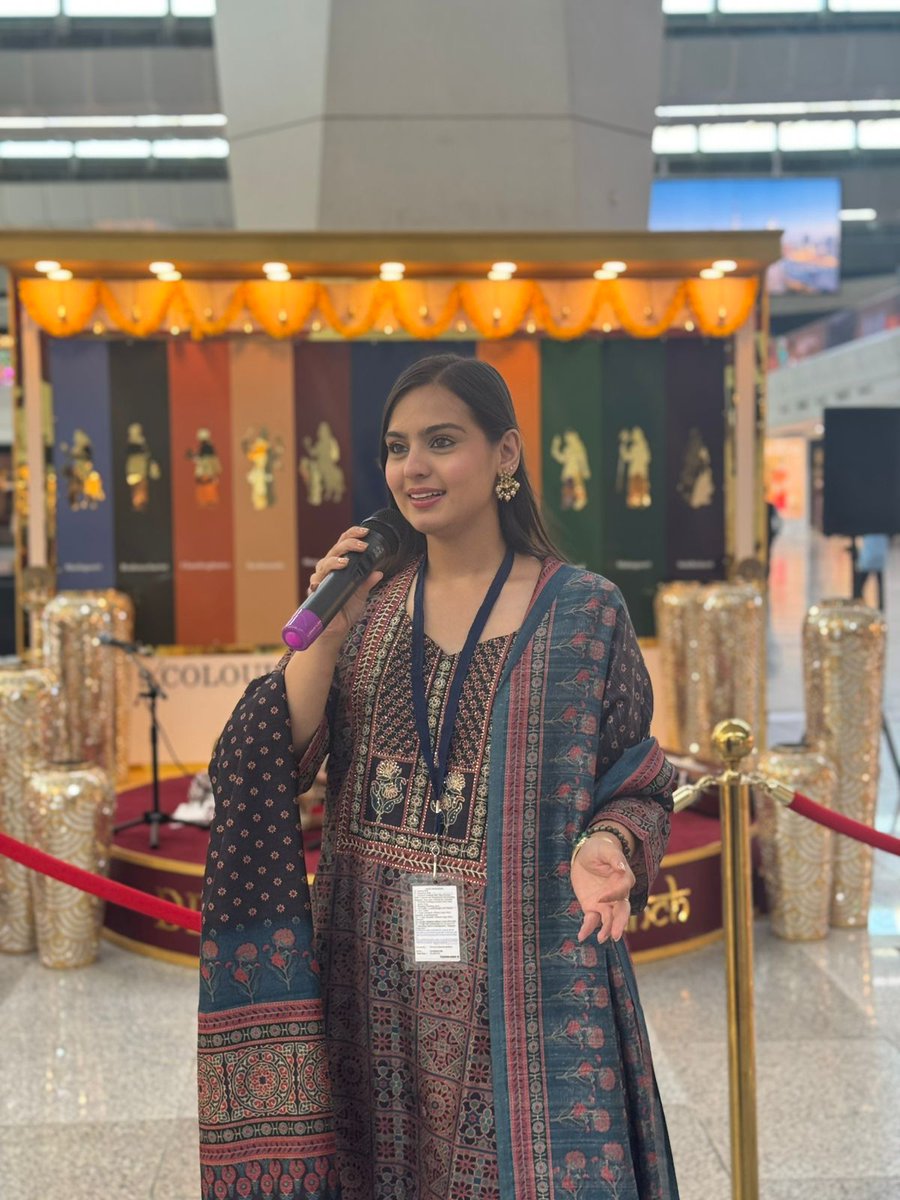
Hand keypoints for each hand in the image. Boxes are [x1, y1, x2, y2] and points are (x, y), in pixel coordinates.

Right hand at [307, 526, 383, 643]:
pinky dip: (319, 580)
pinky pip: (315, 582)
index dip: (353, 535)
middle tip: (362, 546)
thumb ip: (367, 582)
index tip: (366, 532)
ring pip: (324, 562)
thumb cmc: (347, 610)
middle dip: (348, 544)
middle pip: (335, 549)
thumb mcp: (361, 594)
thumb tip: (378, 572)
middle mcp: (329, 569)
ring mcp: (321, 579)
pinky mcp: (315, 592)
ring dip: (335, 560)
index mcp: (340, 565)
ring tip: (346, 562)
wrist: (336, 629)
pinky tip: (323, 580)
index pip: (344, 543)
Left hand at [570, 832, 635, 943]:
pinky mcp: (592, 907)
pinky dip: (587, 929)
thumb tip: (622, 868)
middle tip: (615, 935)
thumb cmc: (599, 849)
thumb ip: (614, 858)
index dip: (613, 895)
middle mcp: (617, 894)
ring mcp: (605, 903)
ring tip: (600, 939)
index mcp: (624, 879)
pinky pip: (592, 921)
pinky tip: (582, 936)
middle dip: (619, 923)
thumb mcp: (605, 849)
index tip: (600, 898)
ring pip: (609, 919)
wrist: (586, 855)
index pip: (623, 890)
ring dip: (606, 930)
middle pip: (622, 911)